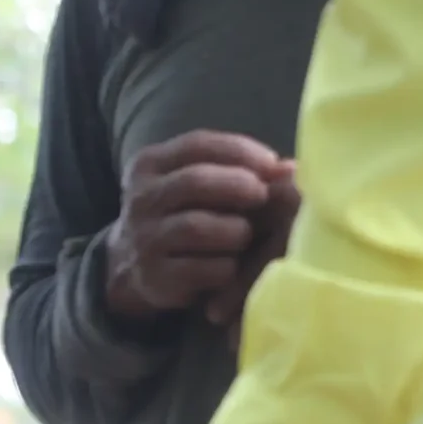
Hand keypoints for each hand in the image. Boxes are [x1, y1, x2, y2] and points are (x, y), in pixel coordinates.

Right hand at [105, 131, 292, 325]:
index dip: (240, 151)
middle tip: (262, 196)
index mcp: (149, 166)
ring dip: (234, 230)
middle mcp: (139, 200)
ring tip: (244, 235)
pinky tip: (230, 265)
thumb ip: (239, 168)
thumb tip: (290, 170)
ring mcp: (142, 240)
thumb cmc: (184, 211)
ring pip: (196, 227)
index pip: (196, 145)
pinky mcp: (152, 278)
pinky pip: (202, 268)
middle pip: (193, 182)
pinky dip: (226, 266)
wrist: (132, 263)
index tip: (272, 163)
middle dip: (238, 186)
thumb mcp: (200, 179)